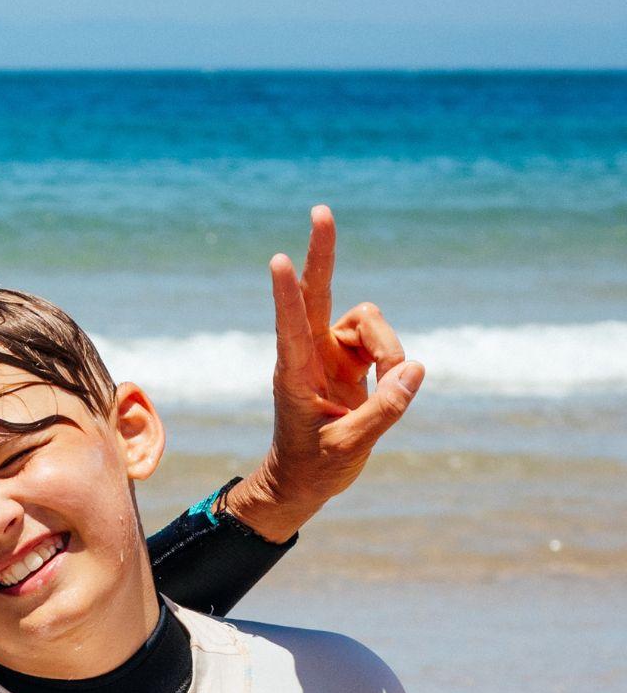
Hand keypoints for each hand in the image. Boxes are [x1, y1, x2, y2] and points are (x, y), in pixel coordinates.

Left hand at [222, 205, 425, 541]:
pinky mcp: (349, 359)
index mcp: (294, 372)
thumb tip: (415, 368)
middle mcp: (309, 353)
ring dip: (390, 349)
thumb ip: (384, 409)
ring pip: (370, 323)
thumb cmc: (314, 467)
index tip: (278, 261)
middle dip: (323, 253)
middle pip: (319, 292)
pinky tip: (389, 387)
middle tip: (321, 210)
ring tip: (389, 388)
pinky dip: (394, 361)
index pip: (290, 324)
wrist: (304, 482)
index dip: (288, 293)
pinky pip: (384, 343)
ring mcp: (330, 352)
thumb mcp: (350, 445)